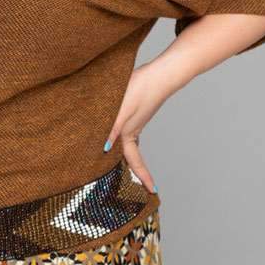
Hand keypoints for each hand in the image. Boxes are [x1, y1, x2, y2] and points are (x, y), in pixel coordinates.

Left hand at [104, 58, 184, 193]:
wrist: (160, 73)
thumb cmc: (141, 89)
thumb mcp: (122, 109)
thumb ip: (112, 128)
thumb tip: (104, 148)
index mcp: (129, 134)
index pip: (135, 161)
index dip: (143, 177)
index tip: (153, 191)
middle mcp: (132, 130)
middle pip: (131, 156)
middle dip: (134, 171)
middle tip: (138, 187)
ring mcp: (135, 121)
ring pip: (128, 144)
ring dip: (128, 157)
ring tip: (123, 168)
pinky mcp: (135, 112)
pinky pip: (127, 132)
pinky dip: (123, 140)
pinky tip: (115, 137)